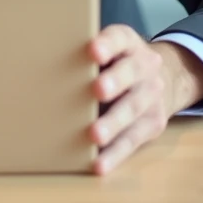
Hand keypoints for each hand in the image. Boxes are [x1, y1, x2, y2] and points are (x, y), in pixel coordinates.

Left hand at [87, 25, 202, 174]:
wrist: (166, 79)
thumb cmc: (117, 64)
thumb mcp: (110, 50)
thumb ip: (84, 56)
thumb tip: (36, 66)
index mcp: (128, 43)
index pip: (119, 38)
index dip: (107, 44)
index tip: (93, 51)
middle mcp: (145, 66)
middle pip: (131, 72)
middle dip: (114, 81)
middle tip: (96, 90)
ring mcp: (152, 95)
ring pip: (133, 108)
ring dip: (114, 123)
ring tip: (95, 135)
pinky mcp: (154, 123)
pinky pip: (133, 139)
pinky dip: (115, 153)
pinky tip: (98, 163)